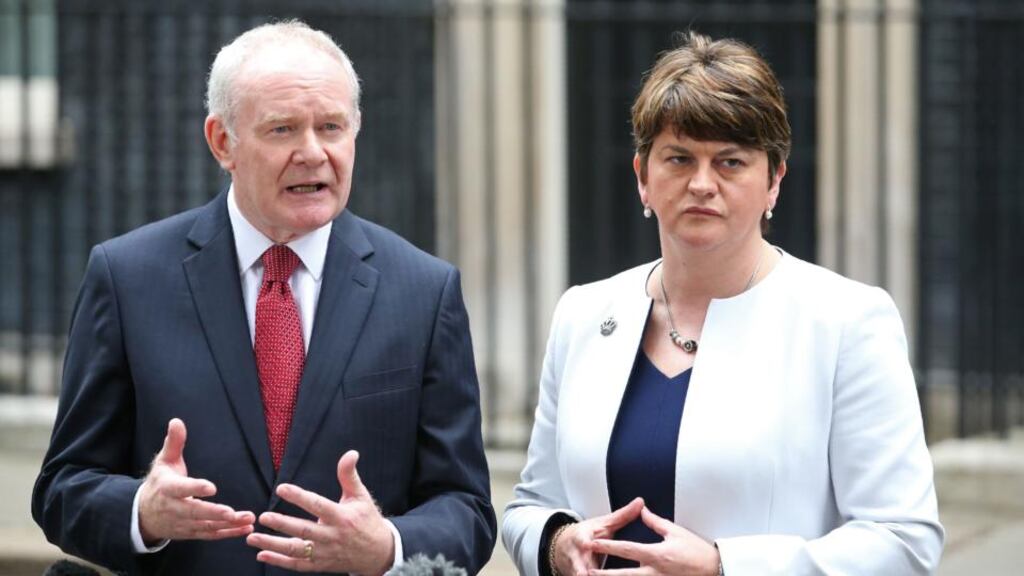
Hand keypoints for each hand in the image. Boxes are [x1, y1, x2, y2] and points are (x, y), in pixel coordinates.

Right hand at [137, 418, 255, 542]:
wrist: (143, 514)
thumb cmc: (159, 483)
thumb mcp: (163, 461)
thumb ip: (173, 443)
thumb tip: (176, 421)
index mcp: (168, 488)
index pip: (181, 489)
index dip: (195, 488)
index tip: (211, 487)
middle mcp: (174, 508)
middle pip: (194, 512)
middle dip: (213, 513)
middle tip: (231, 513)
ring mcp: (182, 523)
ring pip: (205, 526)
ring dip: (227, 525)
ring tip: (247, 519)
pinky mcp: (190, 532)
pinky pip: (210, 535)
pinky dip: (227, 534)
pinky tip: (245, 528)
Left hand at [246, 450, 394, 574]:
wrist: (379, 553)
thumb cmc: (367, 521)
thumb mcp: (361, 496)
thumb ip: (349, 475)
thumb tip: (350, 453)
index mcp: (342, 517)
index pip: (317, 505)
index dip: (299, 497)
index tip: (281, 488)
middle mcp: (332, 536)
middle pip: (303, 530)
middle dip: (281, 524)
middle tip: (262, 516)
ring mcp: (325, 552)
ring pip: (296, 550)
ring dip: (273, 545)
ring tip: (253, 537)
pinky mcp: (320, 564)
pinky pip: (297, 564)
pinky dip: (279, 561)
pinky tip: (262, 554)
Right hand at [551, 497, 643, 575]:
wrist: (564, 545)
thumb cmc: (588, 534)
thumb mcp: (604, 523)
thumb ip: (623, 516)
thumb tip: (640, 502)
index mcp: (582, 537)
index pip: (582, 539)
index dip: (584, 543)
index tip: (587, 545)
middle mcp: (576, 554)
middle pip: (579, 563)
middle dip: (581, 569)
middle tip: (585, 573)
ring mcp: (575, 567)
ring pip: (579, 574)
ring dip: (584, 575)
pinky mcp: (574, 575)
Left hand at [588, 506, 719, 575]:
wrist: (716, 570)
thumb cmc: (697, 551)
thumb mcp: (676, 532)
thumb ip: (655, 522)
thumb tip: (642, 511)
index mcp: (656, 554)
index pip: (626, 549)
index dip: (608, 546)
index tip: (593, 544)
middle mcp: (655, 572)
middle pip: (624, 575)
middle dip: (604, 574)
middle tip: (587, 571)